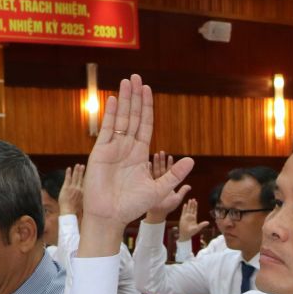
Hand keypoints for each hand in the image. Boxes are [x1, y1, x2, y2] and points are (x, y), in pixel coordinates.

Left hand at [59, 163, 84, 219]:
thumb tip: (88, 204)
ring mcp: (73, 187)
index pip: (85, 183)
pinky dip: (68, 173)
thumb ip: (84, 202)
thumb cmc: (75, 211)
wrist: (69, 212)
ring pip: (75, 177)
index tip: (87, 173)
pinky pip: (68, 178)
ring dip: (76, 170)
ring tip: (77, 165)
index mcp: (84, 193)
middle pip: (81, 178)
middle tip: (82, 166)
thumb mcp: (83, 206)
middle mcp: (79, 189)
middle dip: (82, 171)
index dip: (86, 178)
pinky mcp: (66, 187)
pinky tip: (69, 168)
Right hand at [83, 74, 194, 228]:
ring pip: (120, 119)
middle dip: (135, 97)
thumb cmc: (133, 206)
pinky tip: (114, 99)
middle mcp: (126, 148)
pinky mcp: (100, 152)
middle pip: (133, 117)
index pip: (145, 125)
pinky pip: (107, 129)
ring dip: (124, 100)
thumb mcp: (159, 189)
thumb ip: (174, 174)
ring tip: (126, 81)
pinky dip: (111, 114)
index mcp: (139, 154)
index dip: (147, 107)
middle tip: (136, 77)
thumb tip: (192, 161)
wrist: (111, 216)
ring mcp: (112, 148)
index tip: (148, 90)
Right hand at [143, 152, 191, 222]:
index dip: (170, 164)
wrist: (156, 215)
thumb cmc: (166, 208)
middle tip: (161, 152)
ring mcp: (151, 184)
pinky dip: (145, 170)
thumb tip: (189, 186)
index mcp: (167, 184)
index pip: (169, 172)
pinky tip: (145, 163)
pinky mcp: (144, 187)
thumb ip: (182, 192)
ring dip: (154, 163)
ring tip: (155, 154)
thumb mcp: (176, 199)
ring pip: (153, 171)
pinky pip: (145, 177)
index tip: (170, 156)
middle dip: (161, 160)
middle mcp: (159, 182)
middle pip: (161, 169)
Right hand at [177, 197, 204, 240]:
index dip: (195, 206)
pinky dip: (184, 208)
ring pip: (188, 209)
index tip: (196, 202)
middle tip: (193, 199)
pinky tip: (185, 204)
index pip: (195, 210)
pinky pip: (183, 212)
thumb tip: (208, 222)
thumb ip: (202, 224)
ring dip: (189, 205)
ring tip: (189, 200)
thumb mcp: (198, 228)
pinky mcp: (182, 218)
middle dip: (192, 204)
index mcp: (194, 218)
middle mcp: (190, 216)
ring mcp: (186, 217)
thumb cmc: (192, 232)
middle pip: (191, 208)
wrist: (185, 234)